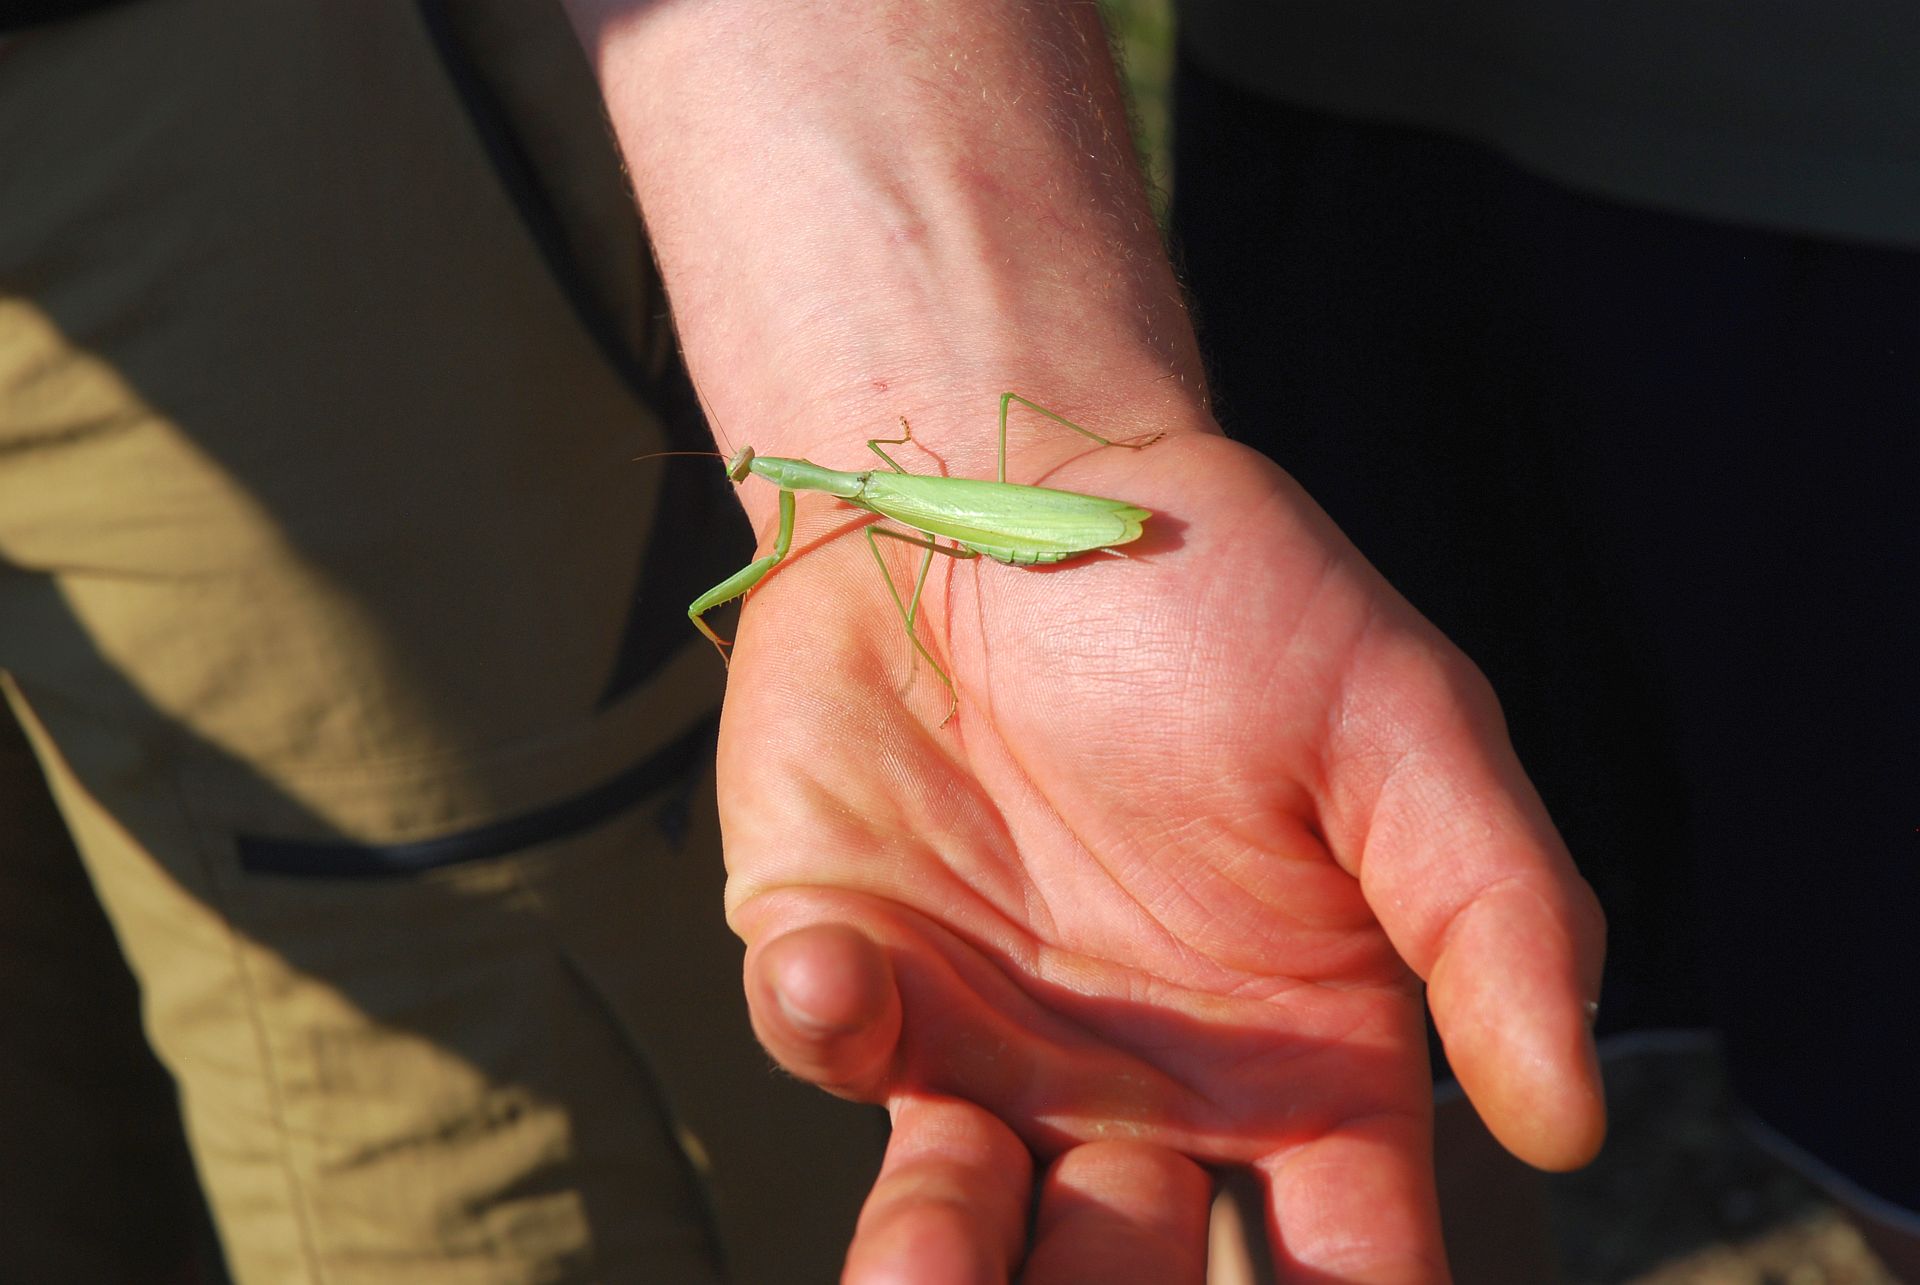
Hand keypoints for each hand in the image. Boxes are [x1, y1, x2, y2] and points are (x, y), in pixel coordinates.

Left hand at [716, 427, 1607, 1281]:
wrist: (1024, 475)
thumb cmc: (1232, 596)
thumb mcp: (1405, 727)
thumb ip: (1496, 914)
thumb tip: (1571, 1123)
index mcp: (1301, 1059)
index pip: (1346, 1267)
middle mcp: (1140, 1085)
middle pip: (1130, 1280)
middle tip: (1108, 1275)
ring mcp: (985, 1037)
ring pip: (961, 1225)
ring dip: (938, 1271)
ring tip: (930, 1280)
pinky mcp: (854, 961)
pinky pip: (830, 1046)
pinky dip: (829, 1031)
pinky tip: (844, 974)